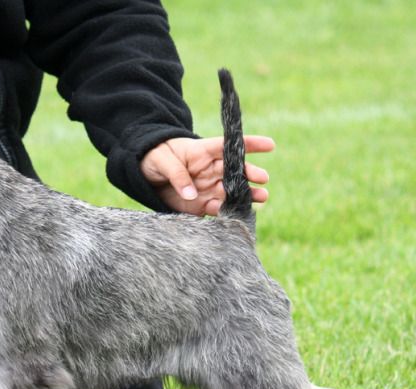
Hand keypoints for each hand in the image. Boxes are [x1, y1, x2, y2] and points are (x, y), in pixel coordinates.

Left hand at [140, 136, 274, 215]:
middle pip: (236, 171)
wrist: (145, 175)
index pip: (229, 146)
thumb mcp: (163, 161)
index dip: (250, 144)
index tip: (270, 145)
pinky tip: (237, 216)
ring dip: (247, 195)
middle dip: (251, 174)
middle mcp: (211, 170)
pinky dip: (228, 214)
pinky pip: (217, 210)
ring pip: (232, 192)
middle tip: (264, 179)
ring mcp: (208, 188)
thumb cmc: (155, 158)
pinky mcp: (201, 205)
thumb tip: (191, 194)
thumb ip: (177, 175)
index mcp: (204, 152)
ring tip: (262, 197)